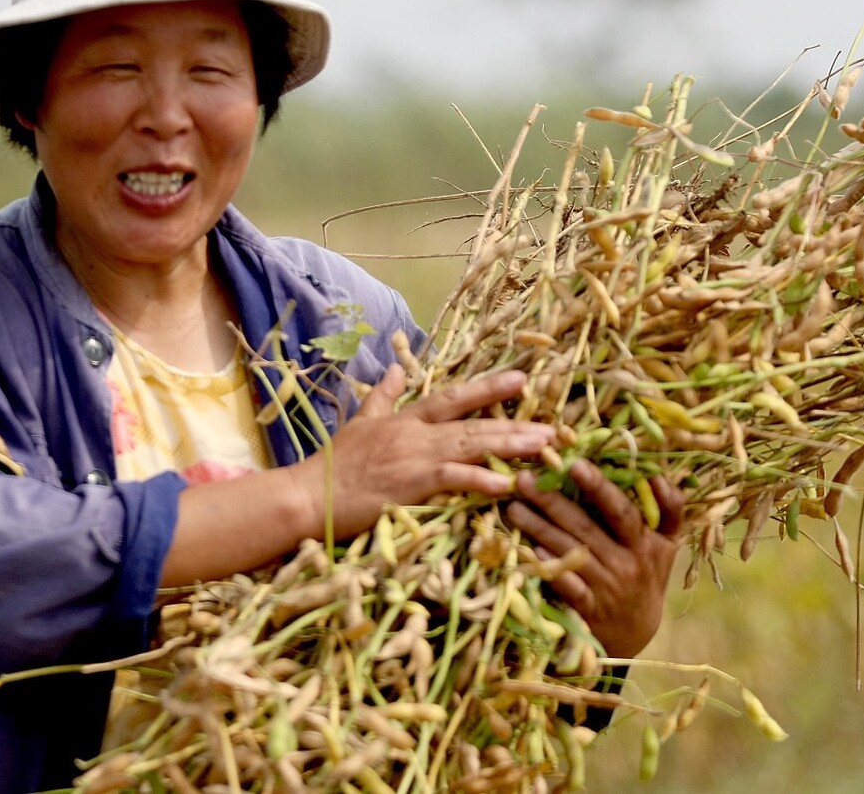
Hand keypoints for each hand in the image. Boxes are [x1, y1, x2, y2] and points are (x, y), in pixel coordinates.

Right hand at [302, 364, 555, 537]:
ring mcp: (415, 458)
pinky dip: (481, 480)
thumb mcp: (360, 422)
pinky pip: (453, 479)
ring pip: (472, 447)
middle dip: (516, 423)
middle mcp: (416, 434)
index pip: (454, 398)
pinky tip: (507, 484)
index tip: (522, 379)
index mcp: (406, 419)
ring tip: (544, 447)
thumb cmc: (335, 465)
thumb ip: (382, 396)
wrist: (309, 495)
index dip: (489, 389)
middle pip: (474, 424)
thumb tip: (395, 367)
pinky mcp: (411, 486)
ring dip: (510, 446)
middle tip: (554, 426)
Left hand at [506, 458, 684, 658]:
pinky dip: (548, 567)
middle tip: (524, 479)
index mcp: (645, 543)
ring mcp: (605, 588)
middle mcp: (626, 564)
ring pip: (569, 553)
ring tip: (513, 506)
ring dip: (538, 528)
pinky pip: (565, 586)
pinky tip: (527, 549)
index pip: (622, 511)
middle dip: (553, 501)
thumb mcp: (667, 544)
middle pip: (586, 528)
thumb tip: (657, 472)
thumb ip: (669, 508)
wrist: (636, 632)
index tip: (575, 464)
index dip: (600, 487)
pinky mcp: (587, 609)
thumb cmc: (647, 574)